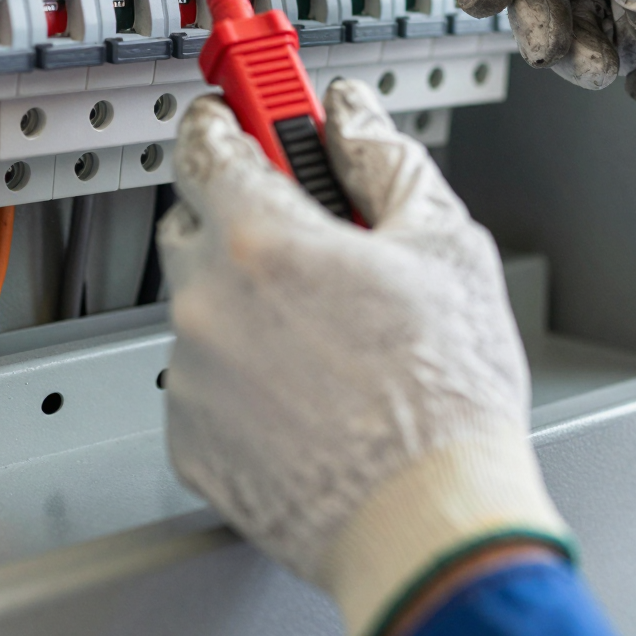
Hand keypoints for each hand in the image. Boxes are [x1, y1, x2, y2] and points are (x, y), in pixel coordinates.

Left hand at [158, 81, 570, 635]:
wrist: (428, 525)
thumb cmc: (445, 397)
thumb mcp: (444, 244)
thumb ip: (382, 158)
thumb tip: (351, 112)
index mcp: (261, 239)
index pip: (204, 141)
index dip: (225, 117)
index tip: (237, 110)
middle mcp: (206, 303)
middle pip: (192, 221)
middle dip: (240, 217)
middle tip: (308, 238)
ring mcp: (191, 376)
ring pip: (200, 306)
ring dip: (244, 302)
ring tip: (327, 337)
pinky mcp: (189, 440)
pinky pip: (202, 379)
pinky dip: (239, 374)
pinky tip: (308, 390)